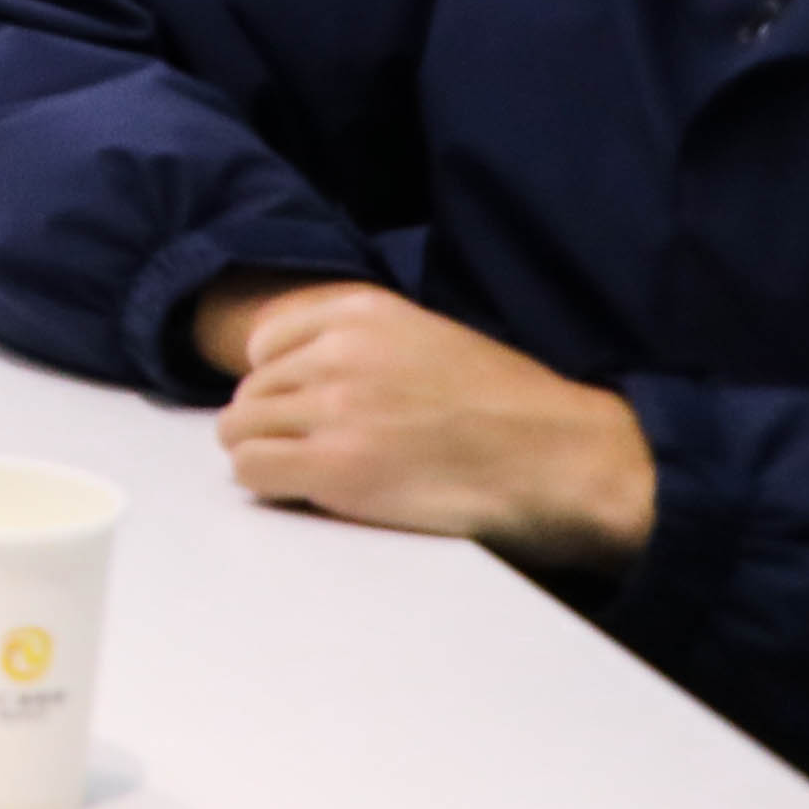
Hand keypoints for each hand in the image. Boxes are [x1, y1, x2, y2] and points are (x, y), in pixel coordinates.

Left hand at [190, 276, 655, 569]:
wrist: (569, 459)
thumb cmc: (515, 413)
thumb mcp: (431, 341)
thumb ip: (365, 346)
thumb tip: (302, 377)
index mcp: (363, 313)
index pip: (263, 342)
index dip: (280, 383)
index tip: (308, 409)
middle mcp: (339, 352)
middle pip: (250, 393)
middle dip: (275, 426)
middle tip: (321, 454)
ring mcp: (335, 408)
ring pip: (239, 431)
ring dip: (270, 457)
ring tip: (322, 477)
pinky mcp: (337, 467)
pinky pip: (253, 471)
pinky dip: (271, 487)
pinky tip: (314, 496)